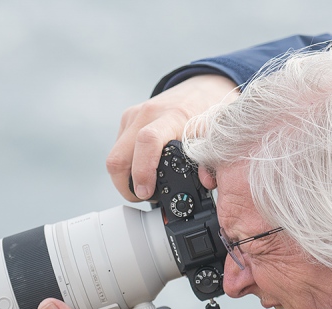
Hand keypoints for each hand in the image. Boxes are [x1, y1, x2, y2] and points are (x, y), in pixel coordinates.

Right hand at [107, 74, 238, 201]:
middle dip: (125, 186)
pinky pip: (118, 149)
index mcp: (173, 116)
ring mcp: (134, 116)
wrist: (201, 88)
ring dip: (124, 178)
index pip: (147, 141)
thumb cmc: (209, 112)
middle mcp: (148, 114)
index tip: (146, 192)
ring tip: (145, 187)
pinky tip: (143, 171)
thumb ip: (212, 160)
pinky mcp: (127, 120)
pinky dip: (127, 166)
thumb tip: (206, 183)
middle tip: (144, 197)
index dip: (142, 171)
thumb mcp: (216, 136)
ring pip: (115, 156)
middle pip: (118, 156)